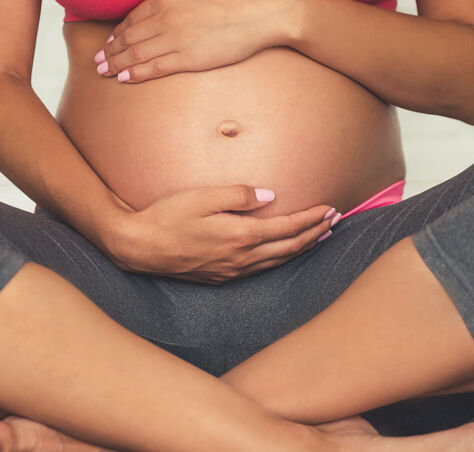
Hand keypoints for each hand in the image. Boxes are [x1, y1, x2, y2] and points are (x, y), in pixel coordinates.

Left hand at [94, 0, 299, 82]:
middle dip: (111, 50)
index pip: (134, 16)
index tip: (111, 41)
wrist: (263, 10)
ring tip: (104, 72)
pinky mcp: (189, 58)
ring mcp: (176, 37)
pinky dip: (136, 73)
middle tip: (98, 60)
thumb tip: (166, 5)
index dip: (119, 31)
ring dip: (117, 63)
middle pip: (130, 35)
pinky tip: (124, 78)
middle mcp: (166, 15)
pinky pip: (155, 67)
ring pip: (137, 53)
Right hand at [104, 185, 339, 284]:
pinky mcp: (222, 276)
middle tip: (334, 221)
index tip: (329, 208)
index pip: (287, 228)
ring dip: (301, 248)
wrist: (139, 247)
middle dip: (314, 234)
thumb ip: (239, 195)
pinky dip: (281, 259)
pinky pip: (261, 269)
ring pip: (278, 261)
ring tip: (318, 237)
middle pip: (289, 248)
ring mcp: (232, 271)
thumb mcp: (203, 196)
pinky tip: (284, 252)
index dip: (311, 218)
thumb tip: (271, 196)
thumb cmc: (167, 217)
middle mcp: (241, 258)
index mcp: (240, 236)